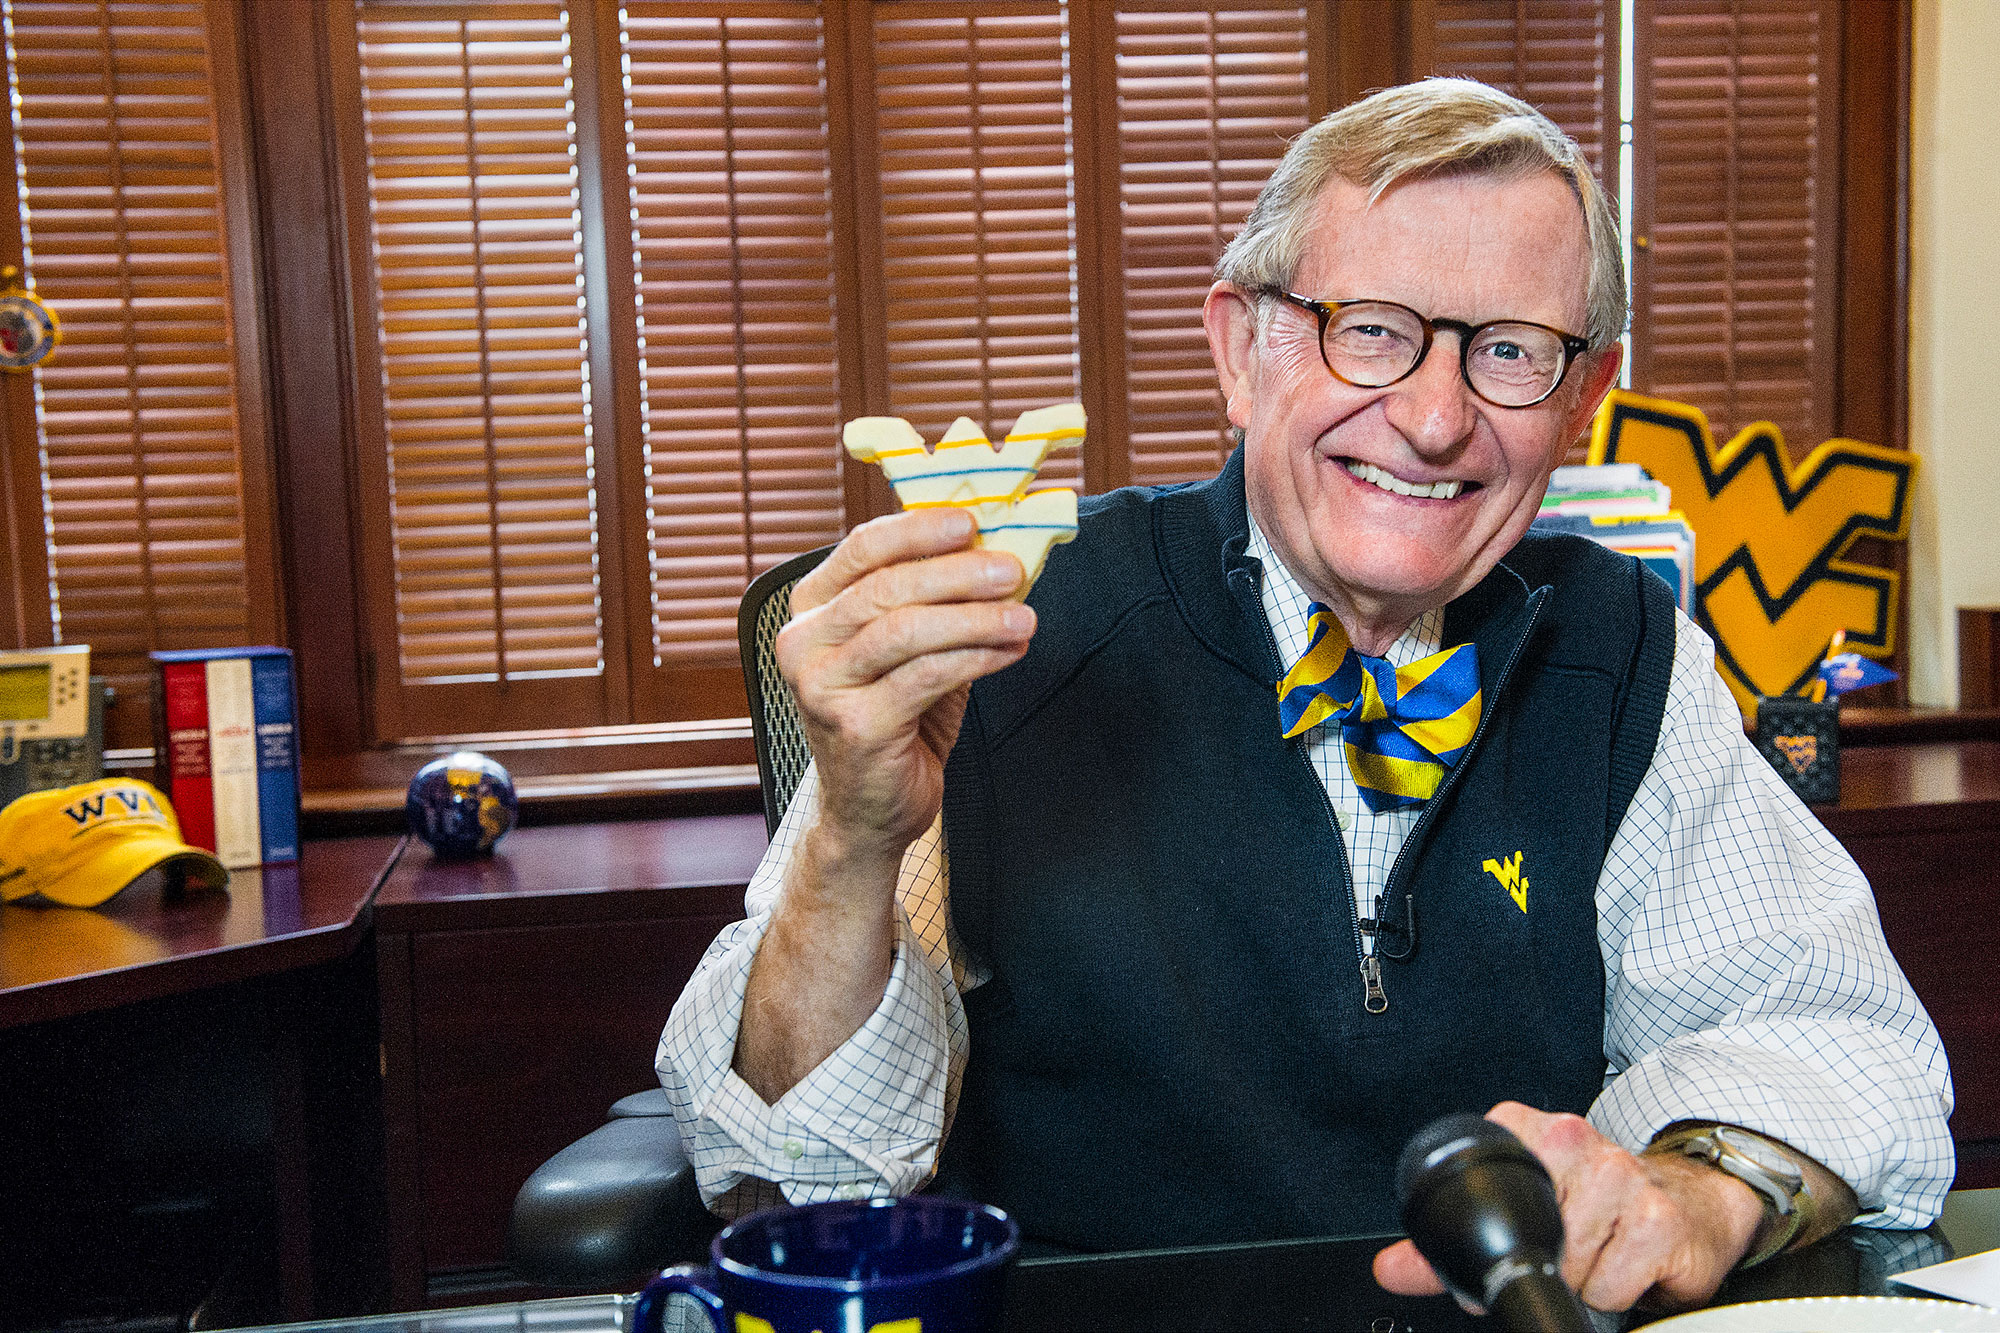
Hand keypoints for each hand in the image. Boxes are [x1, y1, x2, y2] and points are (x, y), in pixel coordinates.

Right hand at [777, 507, 1034, 869]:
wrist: (869, 811)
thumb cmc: (893, 723)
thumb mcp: (906, 653)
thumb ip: (933, 604)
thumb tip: (996, 554)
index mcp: (810, 611)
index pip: (860, 550)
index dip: (917, 530)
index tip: (971, 522)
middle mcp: (804, 644)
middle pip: (886, 587)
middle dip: (958, 573)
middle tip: (1011, 569)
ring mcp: (822, 687)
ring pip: (906, 630)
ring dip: (975, 618)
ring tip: (1023, 618)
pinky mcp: (856, 727)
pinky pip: (925, 676)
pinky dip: (975, 658)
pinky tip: (1008, 652)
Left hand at [1373, 1102, 1764, 1312]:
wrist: (1691, 1201)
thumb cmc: (1600, 1204)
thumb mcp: (1519, 1213)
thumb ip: (1444, 1247)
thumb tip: (1390, 1268)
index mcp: (1528, 1131)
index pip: (1478, 1199)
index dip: (1487, 1240)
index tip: (1515, 1238)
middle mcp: (1573, 1140)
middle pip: (1527, 1239)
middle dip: (1543, 1259)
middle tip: (1569, 1244)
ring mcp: (1619, 1175)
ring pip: (1568, 1267)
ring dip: (1583, 1277)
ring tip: (1601, 1250)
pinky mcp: (1658, 1218)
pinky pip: (1608, 1287)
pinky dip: (1615, 1290)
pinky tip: (1629, 1260)